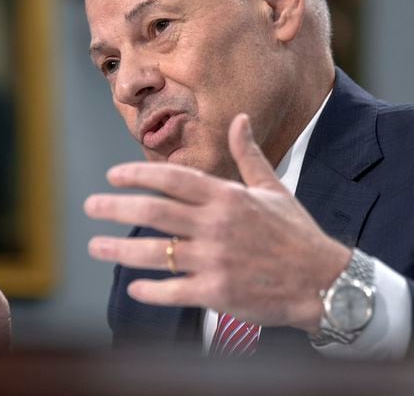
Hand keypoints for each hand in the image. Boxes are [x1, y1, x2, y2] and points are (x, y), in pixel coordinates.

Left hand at [85, 113, 351, 333]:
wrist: (323, 281)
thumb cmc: (297, 233)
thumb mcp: (273, 188)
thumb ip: (248, 155)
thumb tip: (239, 119)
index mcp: (227, 197)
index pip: (172, 178)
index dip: (137, 174)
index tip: (113, 175)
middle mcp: (217, 225)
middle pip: (153, 212)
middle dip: (115, 208)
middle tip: (90, 206)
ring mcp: (215, 260)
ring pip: (156, 253)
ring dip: (120, 249)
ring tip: (96, 246)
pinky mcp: (217, 293)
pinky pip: (173, 291)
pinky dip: (150, 290)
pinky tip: (134, 287)